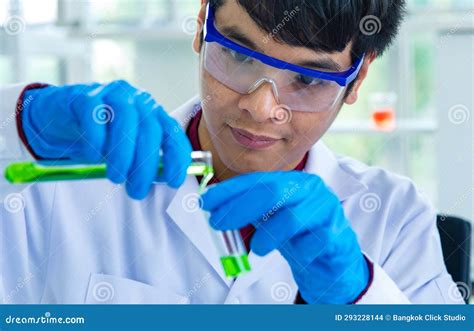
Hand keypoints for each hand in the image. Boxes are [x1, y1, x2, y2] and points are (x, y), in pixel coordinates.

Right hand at [21, 80, 191, 198]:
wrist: (60, 116)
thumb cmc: (101, 137)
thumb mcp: (127, 149)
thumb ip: (145, 160)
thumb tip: (161, 180)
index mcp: (152, 113)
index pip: (173, 133)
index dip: (177, 158)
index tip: (173, 181)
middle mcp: (137, 100)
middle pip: (150, 131)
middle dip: (145, 166)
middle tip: (136, 190)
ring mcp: (111, 94)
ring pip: (125, 121)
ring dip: (122, 156)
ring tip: (115, 178)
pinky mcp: (85, 96)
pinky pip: (94, 117)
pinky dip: (95, 142)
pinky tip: (92, 158)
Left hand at [201, 171, 368, 303]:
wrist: (334, 257)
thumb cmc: (298, 235)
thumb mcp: (271, 218)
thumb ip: (249, 211)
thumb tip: (213, 207)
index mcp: (292, 182)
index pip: (257, 181)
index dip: (229, 191)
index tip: (206, 202)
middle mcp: (309, 189)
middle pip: (272, 191)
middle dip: (240, 207)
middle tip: (218, 223)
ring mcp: (325, 209)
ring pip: (292, 218)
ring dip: (268, 234)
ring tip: (256, 249)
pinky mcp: (336, 233)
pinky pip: (313, 242)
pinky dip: (299, 251)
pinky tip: (296, 255)